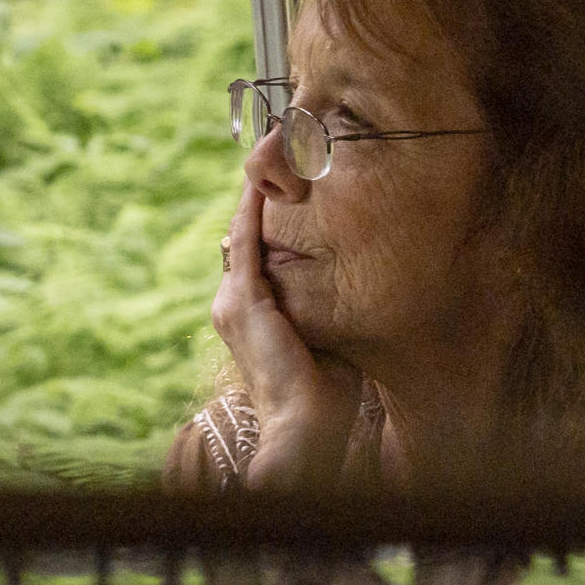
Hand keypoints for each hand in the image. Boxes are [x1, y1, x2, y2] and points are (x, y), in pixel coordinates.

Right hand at [211, 179, 360, 494]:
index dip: (264, 223)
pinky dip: (253, 210)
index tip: (284, 191)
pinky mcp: (244, 300)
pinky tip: (261, 183)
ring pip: (240, 233)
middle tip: (276, 157)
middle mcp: (230, 305)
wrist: (303, 428)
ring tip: (270, 157)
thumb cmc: (323, 396)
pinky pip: (246, 241)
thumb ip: (325, 308)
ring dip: (254, 197)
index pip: (250, 256)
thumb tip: (354, 281)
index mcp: (245, 317)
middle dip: (257, 200)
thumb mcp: (324, 339)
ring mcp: (232, 302)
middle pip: (240, 237)